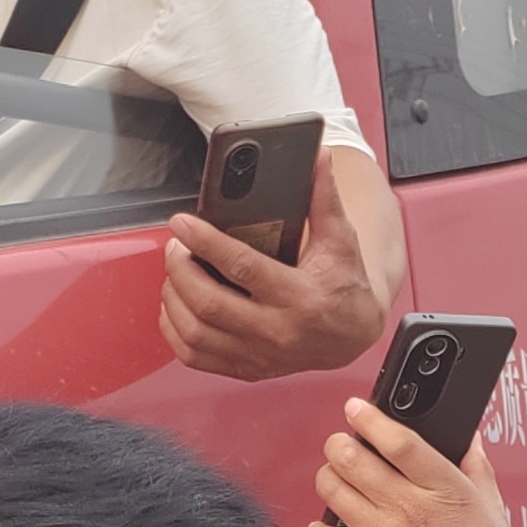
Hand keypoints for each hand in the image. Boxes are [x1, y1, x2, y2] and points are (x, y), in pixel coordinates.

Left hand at [159, 151, 388, 380]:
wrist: (352, 336)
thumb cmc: (345, 286)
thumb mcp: (341, 240)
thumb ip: (325, 198)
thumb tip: (319, 157)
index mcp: (300, 297)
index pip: (241, 268)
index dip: (205, 242)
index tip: (182, 223)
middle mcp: (277, 332)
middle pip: (208, 303)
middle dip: (181, 268)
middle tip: (176, 245)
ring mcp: (259, 356)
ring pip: (195, 332)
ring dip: (173, 297)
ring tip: (176, 271)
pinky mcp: (246, 369)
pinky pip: (194, 356)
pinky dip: (174, 330)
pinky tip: (176, 305)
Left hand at [312, 399, 518, 526]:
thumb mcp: (493, 510)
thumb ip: (476, 468)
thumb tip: (468, 437)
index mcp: (441, 489)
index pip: (396, 439)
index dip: (370, 418)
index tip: (356, 408)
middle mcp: (405, 508)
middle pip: (350, 457)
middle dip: (339, 443)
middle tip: (342, 444)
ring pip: (331, 488)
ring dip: (329, 476)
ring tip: (339, 479)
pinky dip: (321, 526)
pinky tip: (334, 524)